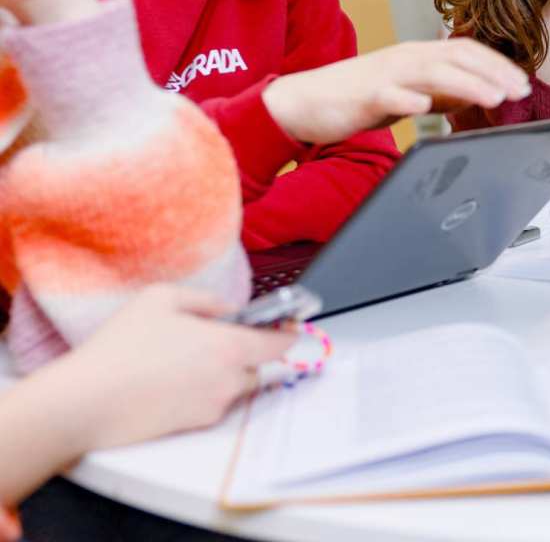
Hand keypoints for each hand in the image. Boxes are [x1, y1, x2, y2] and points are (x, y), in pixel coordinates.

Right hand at [59, 284, 294, 451]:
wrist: (86, 402)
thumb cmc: (122, 347)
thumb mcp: (163, 298)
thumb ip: (206, 300)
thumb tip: (228, 309)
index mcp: (229, 346)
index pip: (280, 344)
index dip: (286, 333)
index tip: (287, 326)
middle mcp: (228, 380)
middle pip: (258, 367)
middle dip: (246, 353)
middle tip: (216, 340)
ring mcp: (212, 407)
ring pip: (234, 387)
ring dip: (223, 374)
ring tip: (183, 360)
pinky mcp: (193, 426)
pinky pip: (211, 404)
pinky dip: (202, 392)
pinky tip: (170, 380)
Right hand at [262, 38, 530, 144]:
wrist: (304, 102)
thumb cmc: (358, 98)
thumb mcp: (408, 93)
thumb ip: (440, 93)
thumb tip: (476, 97)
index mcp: (417, 56)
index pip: (466, 51)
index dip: (497, 64)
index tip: (522, 83)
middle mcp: (405, 58)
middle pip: (456, 57)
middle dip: (493, 73)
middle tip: (520, 91)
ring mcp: (384, 75)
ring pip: (431, 73)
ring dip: (466, 84)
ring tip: (494, 98)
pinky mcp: (363, 95)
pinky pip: (389, 95)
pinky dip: (408, 101)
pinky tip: (425, 109)